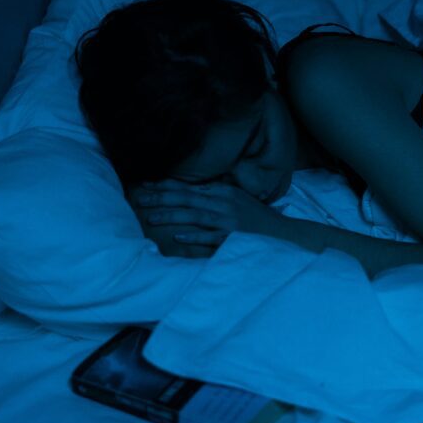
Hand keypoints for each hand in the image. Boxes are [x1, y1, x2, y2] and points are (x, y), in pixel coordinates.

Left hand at [126, 180, 283, 257]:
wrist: (283, 233)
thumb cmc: (257, 218)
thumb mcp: (236, 199)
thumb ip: (215, 194)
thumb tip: (191, 192)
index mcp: (222, 191)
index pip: (188, 187)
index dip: (165, 186)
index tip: (146, 185)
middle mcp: (224, 202)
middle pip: (186, 198)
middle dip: (161, 198)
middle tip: (140, 198)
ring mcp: (229, 219)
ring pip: (195, 215)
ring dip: (172, 216)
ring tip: (151, 218)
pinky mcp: (233, 236)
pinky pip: (210, 236)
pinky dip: (194, 236)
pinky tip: (177, 237)